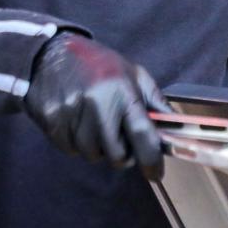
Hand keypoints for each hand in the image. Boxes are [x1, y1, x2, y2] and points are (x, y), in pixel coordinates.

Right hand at [24, 32, 169, 178]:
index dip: (152, 159)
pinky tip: (77, 122)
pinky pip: (70, 150)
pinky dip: (77, 143)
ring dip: (98, 148)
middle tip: (120, 137)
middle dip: (123, 154)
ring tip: (96, 124)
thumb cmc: (100, 64)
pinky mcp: (52, 121)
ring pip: (92, 155)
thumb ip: (155, 102)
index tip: (156, 174)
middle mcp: (98, 104)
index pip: (142, 135)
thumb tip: (175, 129)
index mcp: (123, 92)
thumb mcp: (134, 74)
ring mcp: (72, 114)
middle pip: (116, 155)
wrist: (52, 53)